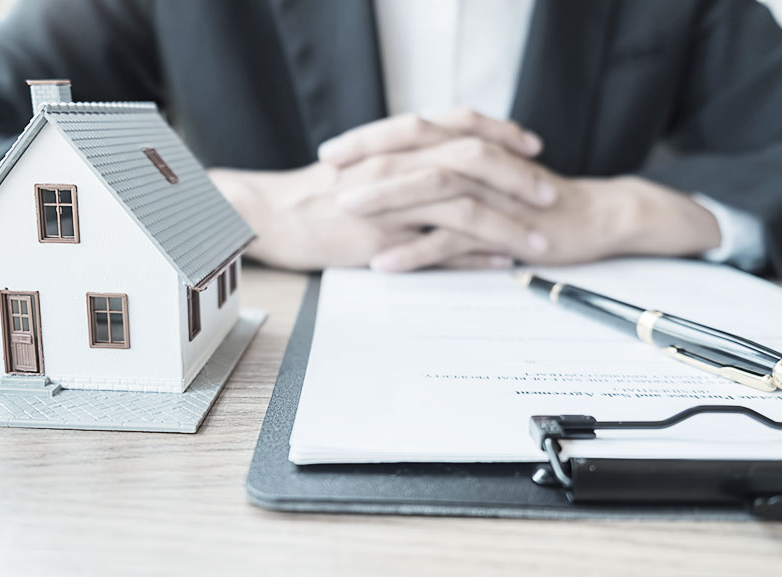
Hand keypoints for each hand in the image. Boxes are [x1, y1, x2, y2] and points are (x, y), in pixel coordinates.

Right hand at [208, 110, 546, 269]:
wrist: (273, 215)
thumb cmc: (316, 191)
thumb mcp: (362, 162)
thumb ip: (402, 158)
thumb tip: (437, 159)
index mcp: (396, 142)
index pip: (460, 124)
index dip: (501, 132)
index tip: (531, 145)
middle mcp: (400, 166)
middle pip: (474, 162)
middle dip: (518, 176)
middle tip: (548, 191)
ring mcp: (394, 204)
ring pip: (464, 207)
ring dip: (508, 222)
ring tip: (539, 238)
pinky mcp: (385, 240)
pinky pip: (440, 248)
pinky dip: (475, 255)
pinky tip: (501, 261)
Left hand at [339, 167, 721, 270]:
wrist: (592, 217)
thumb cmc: (532, 201)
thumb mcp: (486, 180)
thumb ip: (448, 173)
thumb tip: (400, 179)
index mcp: (469, 146)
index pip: (411, 131)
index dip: (369, 139)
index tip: (331, 152)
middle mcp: (478, 162)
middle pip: (416, 150)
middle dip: (368, 160)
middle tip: (327, 175)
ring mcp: (491, 194)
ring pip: (433, 186)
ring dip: (387, 198)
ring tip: (347, 210)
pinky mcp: (504, 227)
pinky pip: (454, 237)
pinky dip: (417, 250)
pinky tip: (386, 263)